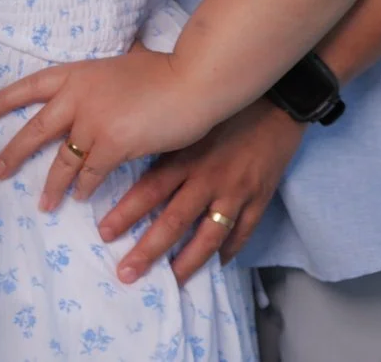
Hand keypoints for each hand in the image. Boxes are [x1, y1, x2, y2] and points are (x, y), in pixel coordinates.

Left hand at [0, 48, 224, 209]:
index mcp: (77, 73)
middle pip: (34, 129)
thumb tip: (123, 55)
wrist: (191, 81)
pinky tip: (80, 198)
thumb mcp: (126, 62)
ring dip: (52, 185)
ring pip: (62, 160)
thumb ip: (111, 72)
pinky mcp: (112, 144)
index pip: (30, 85)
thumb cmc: (165, 70)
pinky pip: (91, 174)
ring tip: (44, 204)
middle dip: (12, 153)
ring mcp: (92, 121)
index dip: (5, 100)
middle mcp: (77, 97)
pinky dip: (84, 187)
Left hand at [97, 99, 305, 285]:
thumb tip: (119, 130)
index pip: (149, 190)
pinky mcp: (260, 198)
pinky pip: (243, 231)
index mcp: (184, 155)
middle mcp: (207, 177)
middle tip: (126, 273)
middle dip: (148, 250)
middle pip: (173, 222)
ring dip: (188, 262)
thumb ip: (158, 131)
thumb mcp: (185, 112)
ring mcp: (235, 191)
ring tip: (171, 281)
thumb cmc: (223, 103)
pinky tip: (217, 264)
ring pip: (208, 236)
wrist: (276, 100)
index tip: (104, 233)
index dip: (125, 213)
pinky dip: (230, 250)